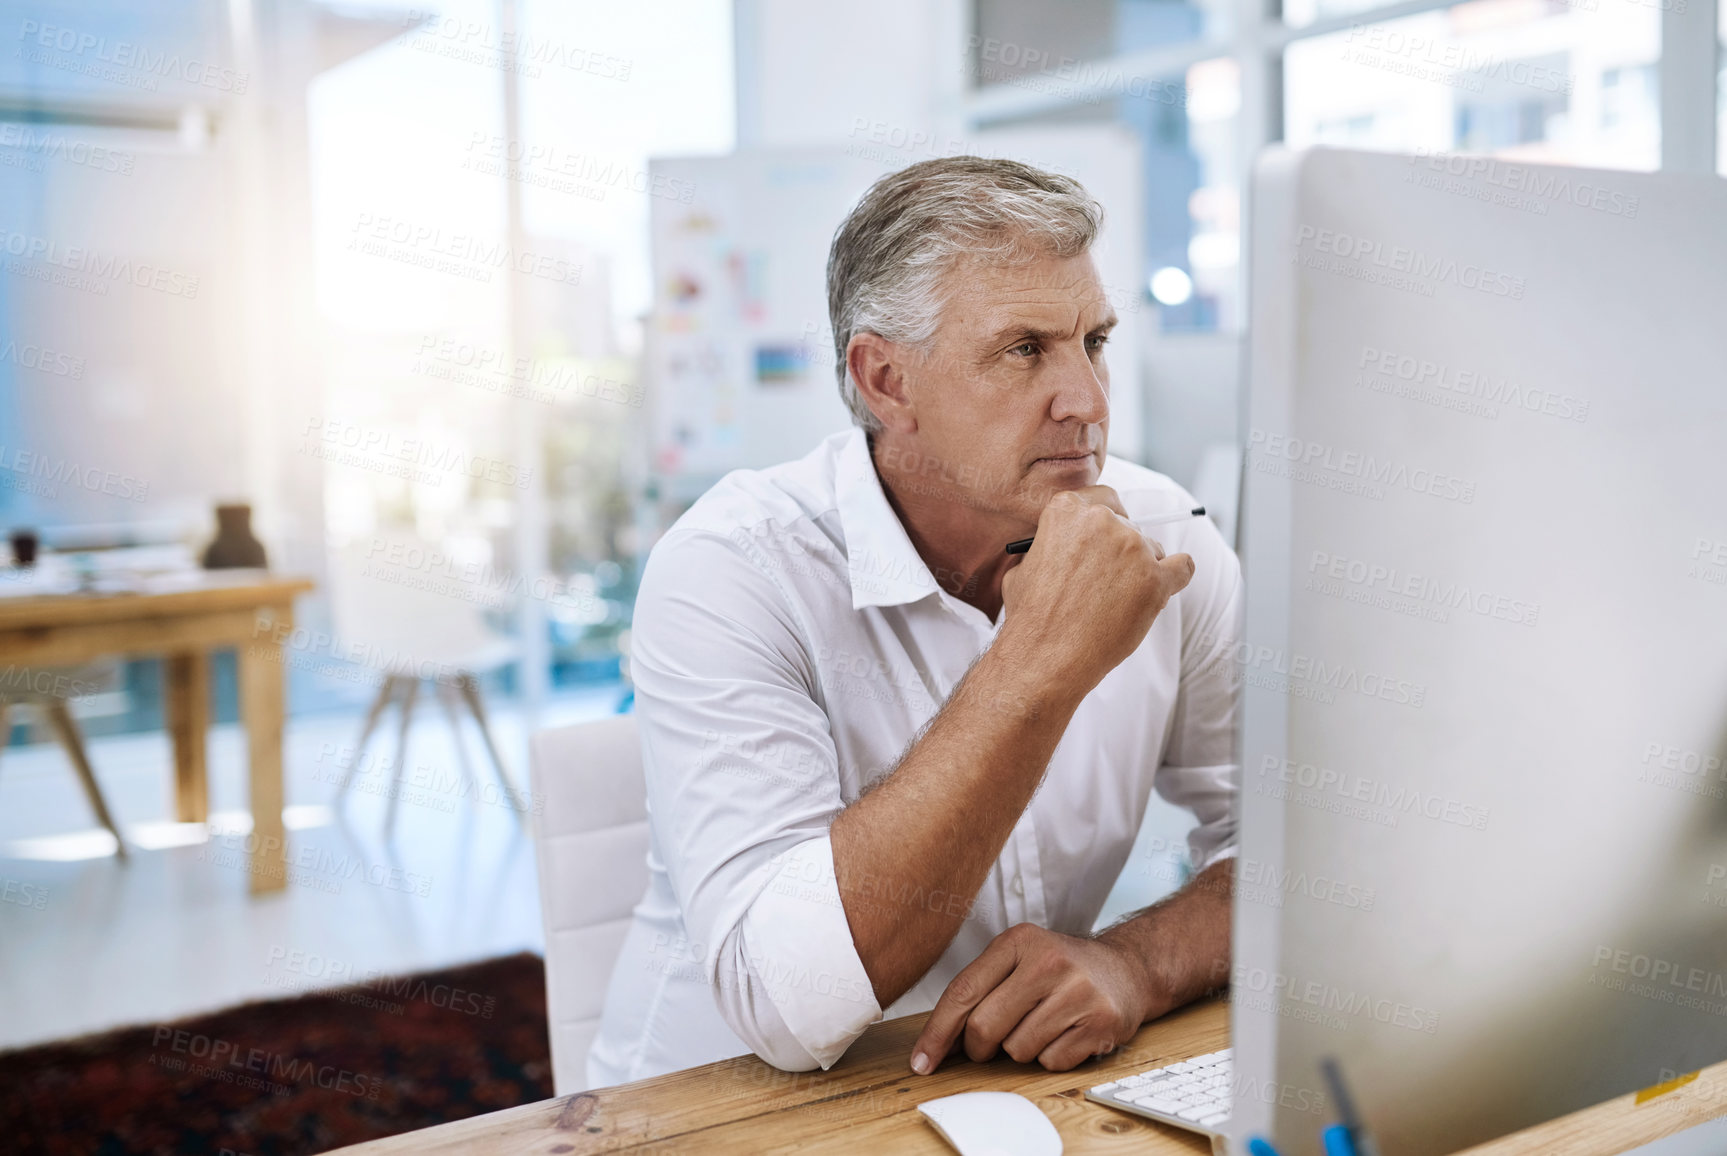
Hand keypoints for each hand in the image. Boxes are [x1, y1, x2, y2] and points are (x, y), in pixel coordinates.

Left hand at [908, 923, 1158, 1075]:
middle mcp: (1049, 961)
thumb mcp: (1019, 959)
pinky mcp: (1101, 1021)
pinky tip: (1065, 1033)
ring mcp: (1078, 991)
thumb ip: (979, 990)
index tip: (921, 1062)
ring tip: (1041, 1025)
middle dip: (980, 1047)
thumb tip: (937, 1043)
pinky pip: (1050, 1061)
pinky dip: (1050, 1057)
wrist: (1125, 969)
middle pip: (984, 1027)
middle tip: (990, 1044)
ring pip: (1017, 1049)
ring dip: (1020, 1048)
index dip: (937, 1033)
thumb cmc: (1060, 968)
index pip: (963, 992)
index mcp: (1018, 941)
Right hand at [999, 486, 1194, 695]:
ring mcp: (1133, 548)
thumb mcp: (1025, 565)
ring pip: (1154, 548)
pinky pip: (1183, 567)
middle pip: (1130, 525)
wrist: (1046, 656)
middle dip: (1123, 550)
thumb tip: (1066, 546)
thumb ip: (1051, 546)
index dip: (1109, 519)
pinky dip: (1177, 576)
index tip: (1107, 538)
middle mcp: (1103, 521)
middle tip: (1110, 580)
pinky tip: (1166, 587)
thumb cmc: (1031, 617)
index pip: (1105, 498)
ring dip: (1143, 569)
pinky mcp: (1156, 578)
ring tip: (1119, 601)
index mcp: (1067, 510)